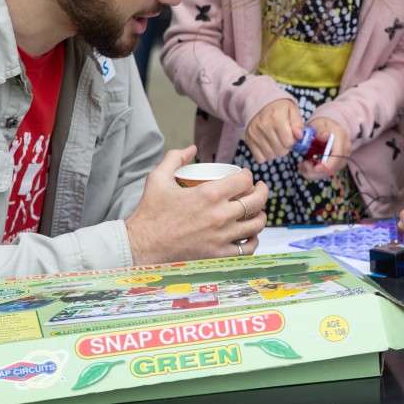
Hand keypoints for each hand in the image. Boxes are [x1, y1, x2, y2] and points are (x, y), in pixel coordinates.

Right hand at [125, 147, 268, 263]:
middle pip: (256, 201)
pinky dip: (252, 241)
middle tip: (258, 190)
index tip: (245, 176)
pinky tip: (250, 235)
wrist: (141, 246)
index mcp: (209, 194)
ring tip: (257, 211)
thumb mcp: (158, 178)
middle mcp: (220, 215)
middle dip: (261, 192)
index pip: (244, 181)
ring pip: (256, 224)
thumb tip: (192, 149)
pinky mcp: (219, 255)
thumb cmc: (150, 213)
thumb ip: (175, 158)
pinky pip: (247, 248)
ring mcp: (221, 237)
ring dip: (260, 215)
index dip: (248, 176)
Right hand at [245, 98, 303, 162]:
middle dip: (285, 147)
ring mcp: (254, 134)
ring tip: (276, 141)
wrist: (260, 104)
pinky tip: (268, 145)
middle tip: (284, 138)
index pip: (289, 142)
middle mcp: (264, 126)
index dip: (293, 141)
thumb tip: (299, 135)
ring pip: (271, 156)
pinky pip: (260, 158)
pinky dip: (266, 155)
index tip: (291, 135)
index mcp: (276, 118)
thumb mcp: (292, 110)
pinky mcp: (249, 140)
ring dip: (276, 151)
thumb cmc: (279, 109)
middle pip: (281, 151)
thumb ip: (298, 124)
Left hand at [297, 116, 351, 179]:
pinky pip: (327, 172)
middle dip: (316, 171)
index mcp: (341, 139)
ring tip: (301, 166)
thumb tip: (325, 135)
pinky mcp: (337, 163)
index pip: (338, 155)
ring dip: (313, 173)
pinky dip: (315, 173)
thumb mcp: (319, 124)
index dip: (327, 165)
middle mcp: (345, 150)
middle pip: (333, 167)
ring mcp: (342, 158)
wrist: (329, 126)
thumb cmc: (322, 124)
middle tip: (301, 165)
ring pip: (329, 172)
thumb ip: (321, 131)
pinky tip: (305, 167)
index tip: (315, 168)